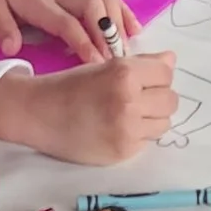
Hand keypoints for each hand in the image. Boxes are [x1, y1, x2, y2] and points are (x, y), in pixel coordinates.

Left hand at [0, 0, 140, 63]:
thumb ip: (2, 27)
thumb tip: (12, 49)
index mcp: (38, 1)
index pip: (65, 22)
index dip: (82, 41)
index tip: (95, 62)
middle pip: (93, 7)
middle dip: (106, 34)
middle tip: (115, 61)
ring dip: (119, 23)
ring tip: (125, 50)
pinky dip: (124, 11)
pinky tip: (135, 30)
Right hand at [0, 49, 176, 162]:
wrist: (39, 114)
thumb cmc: (71, 86)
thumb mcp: (105, 66)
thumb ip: (141, 64)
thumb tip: (171, 60)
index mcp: (124, 73)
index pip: (167, 73)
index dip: (157, 76)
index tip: (145, 80)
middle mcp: (129, 100)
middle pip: (171, 100)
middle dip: (158, 98)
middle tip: (139, 99)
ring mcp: (127, 129)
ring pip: (164, 123)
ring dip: (152, 119)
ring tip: (129, 116)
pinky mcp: (122, 151)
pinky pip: (147, 141)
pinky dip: (138, 136)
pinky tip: (118, 129)